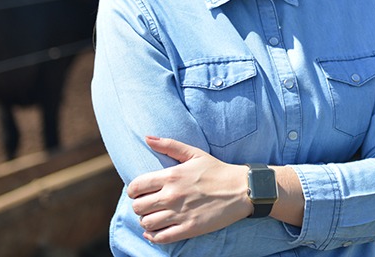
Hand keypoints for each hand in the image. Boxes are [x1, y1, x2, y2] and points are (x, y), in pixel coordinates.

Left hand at [128, 137, 250, 243]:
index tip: (139, 192)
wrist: (241, 189)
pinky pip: (161, 238)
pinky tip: (156, 231)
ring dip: (146, 221)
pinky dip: (153, 237)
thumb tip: (147, 137)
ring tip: (154, 217)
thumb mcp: (194, 153)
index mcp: (171, 176)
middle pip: (138, 207)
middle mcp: (172, 196)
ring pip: (147, 223)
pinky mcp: (189, 228)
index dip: (133, 190)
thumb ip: (169, 145)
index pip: (136, 187)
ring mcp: (180, 214)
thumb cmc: (217, 170)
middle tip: (148, 205)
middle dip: (139, 206)